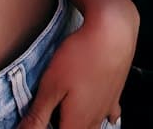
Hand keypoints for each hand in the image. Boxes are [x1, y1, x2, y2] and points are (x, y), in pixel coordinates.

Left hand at [21, 1, 136, 128]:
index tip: (36, 122)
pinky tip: (103, 116)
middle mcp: (94, 121)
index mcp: (76, 123)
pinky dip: (102, 118)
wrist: (113, 33)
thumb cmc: (80, 57)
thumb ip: (37, 115)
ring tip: (67, 119)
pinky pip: (109, 115)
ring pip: (93, 128)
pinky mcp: (115, 94)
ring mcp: (107, 108)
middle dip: (61, 126)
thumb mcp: (50, 86)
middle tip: (49, 118)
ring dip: (78, 125)